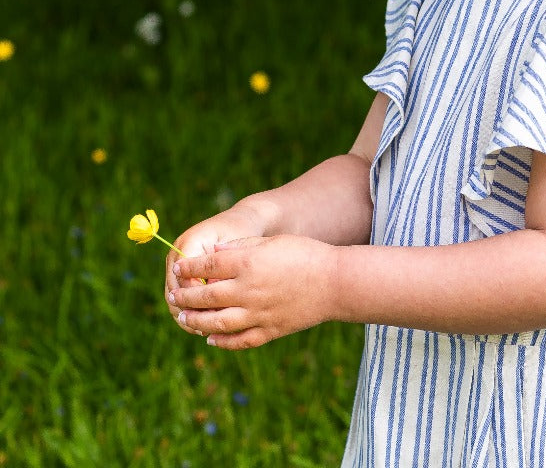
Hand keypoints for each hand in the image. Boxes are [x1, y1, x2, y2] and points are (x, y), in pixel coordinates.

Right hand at [164, 207, 267, 326]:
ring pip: (174, 299)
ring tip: (205, 330)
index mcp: (188, 243)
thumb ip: (224, 267)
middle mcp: (176, 254)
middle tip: (206, 329)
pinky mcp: (180, 275)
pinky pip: (180, 298)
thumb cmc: (243, 233)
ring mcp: (175, 265)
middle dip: (190, 312)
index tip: (216, 314)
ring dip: (188, 316)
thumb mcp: (238, 247)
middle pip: (174, 292)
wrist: (241, 221)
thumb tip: (214, 293)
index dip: (198, 299)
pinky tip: (206, 324)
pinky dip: (190, 312)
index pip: (185, 279)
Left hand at [167, 235, 338, 349]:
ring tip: (184, 320)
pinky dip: (222, 341)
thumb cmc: (306, 254)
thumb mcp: (272, 241)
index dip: (189, 267)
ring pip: (216, 322)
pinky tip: (211, 338)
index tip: (178, 267)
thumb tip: (213, 252)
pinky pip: (239, 340)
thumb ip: (241, 246)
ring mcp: (258, 314)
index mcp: (249, 263)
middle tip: (173, 297)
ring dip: (196, 322)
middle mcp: (248, 290)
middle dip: (185, 297)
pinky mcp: (269, 330)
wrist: (336, 282)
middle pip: (206, 296)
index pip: (207, 266)